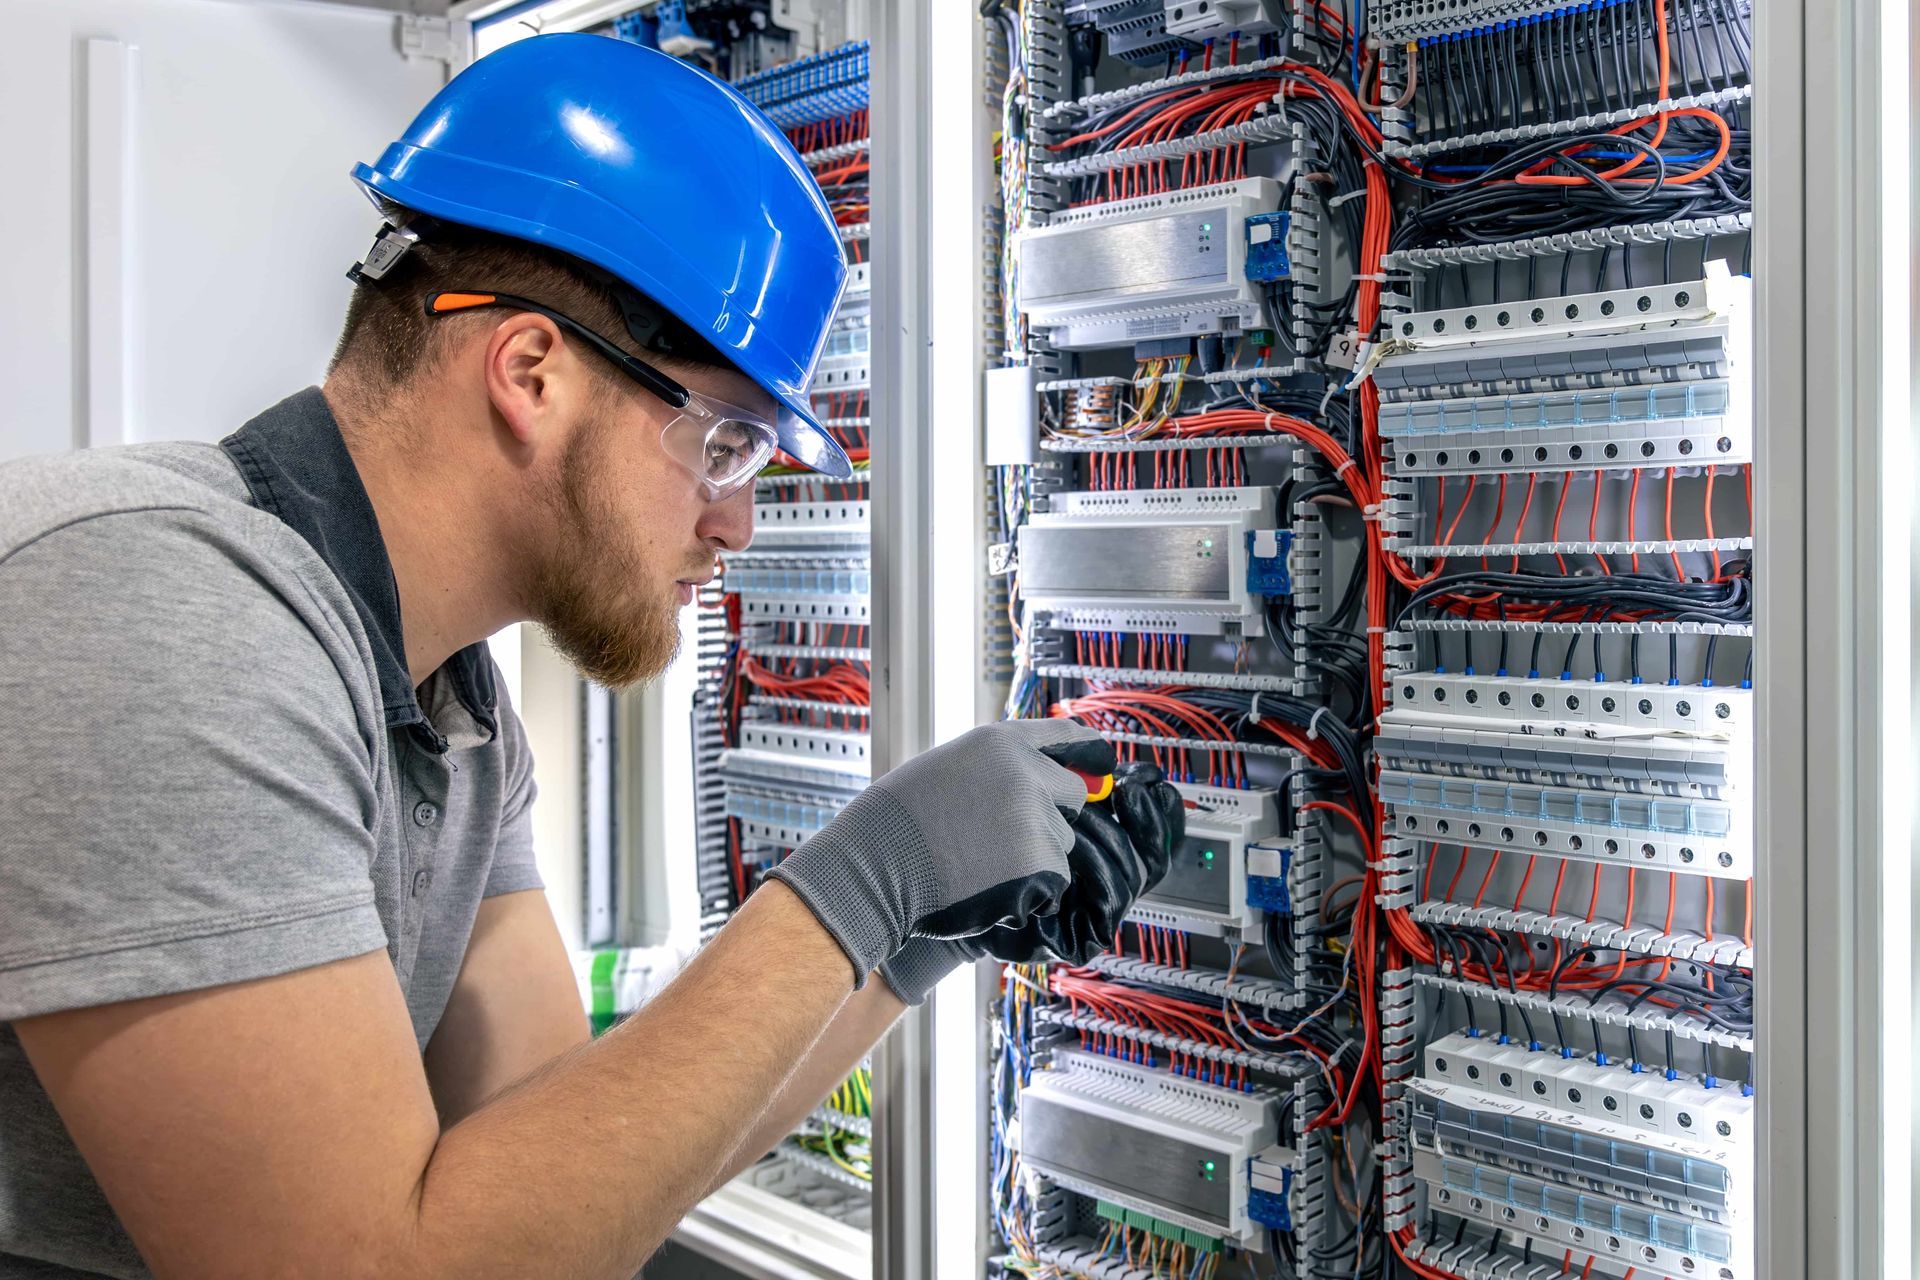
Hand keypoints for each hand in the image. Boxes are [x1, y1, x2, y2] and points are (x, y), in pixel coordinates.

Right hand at [875, 762, 1184, 997]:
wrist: (876, 868)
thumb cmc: (899, 822)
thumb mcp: (949, 767)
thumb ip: (997, 768)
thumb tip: (1037, 778)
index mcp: (1003, 743)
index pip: (1066, 736)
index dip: (1089, 749)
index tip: (1104, 759)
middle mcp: (1029, 775)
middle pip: (1073, 795)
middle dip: (1052, 814)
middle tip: (1006, 834)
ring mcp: (1038, 821)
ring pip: (1061, 843)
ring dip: (1036, 857)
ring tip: (981, 863)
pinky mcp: (1042, 867)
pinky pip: (1053, 883)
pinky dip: (1029, 892)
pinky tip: (986, 886)